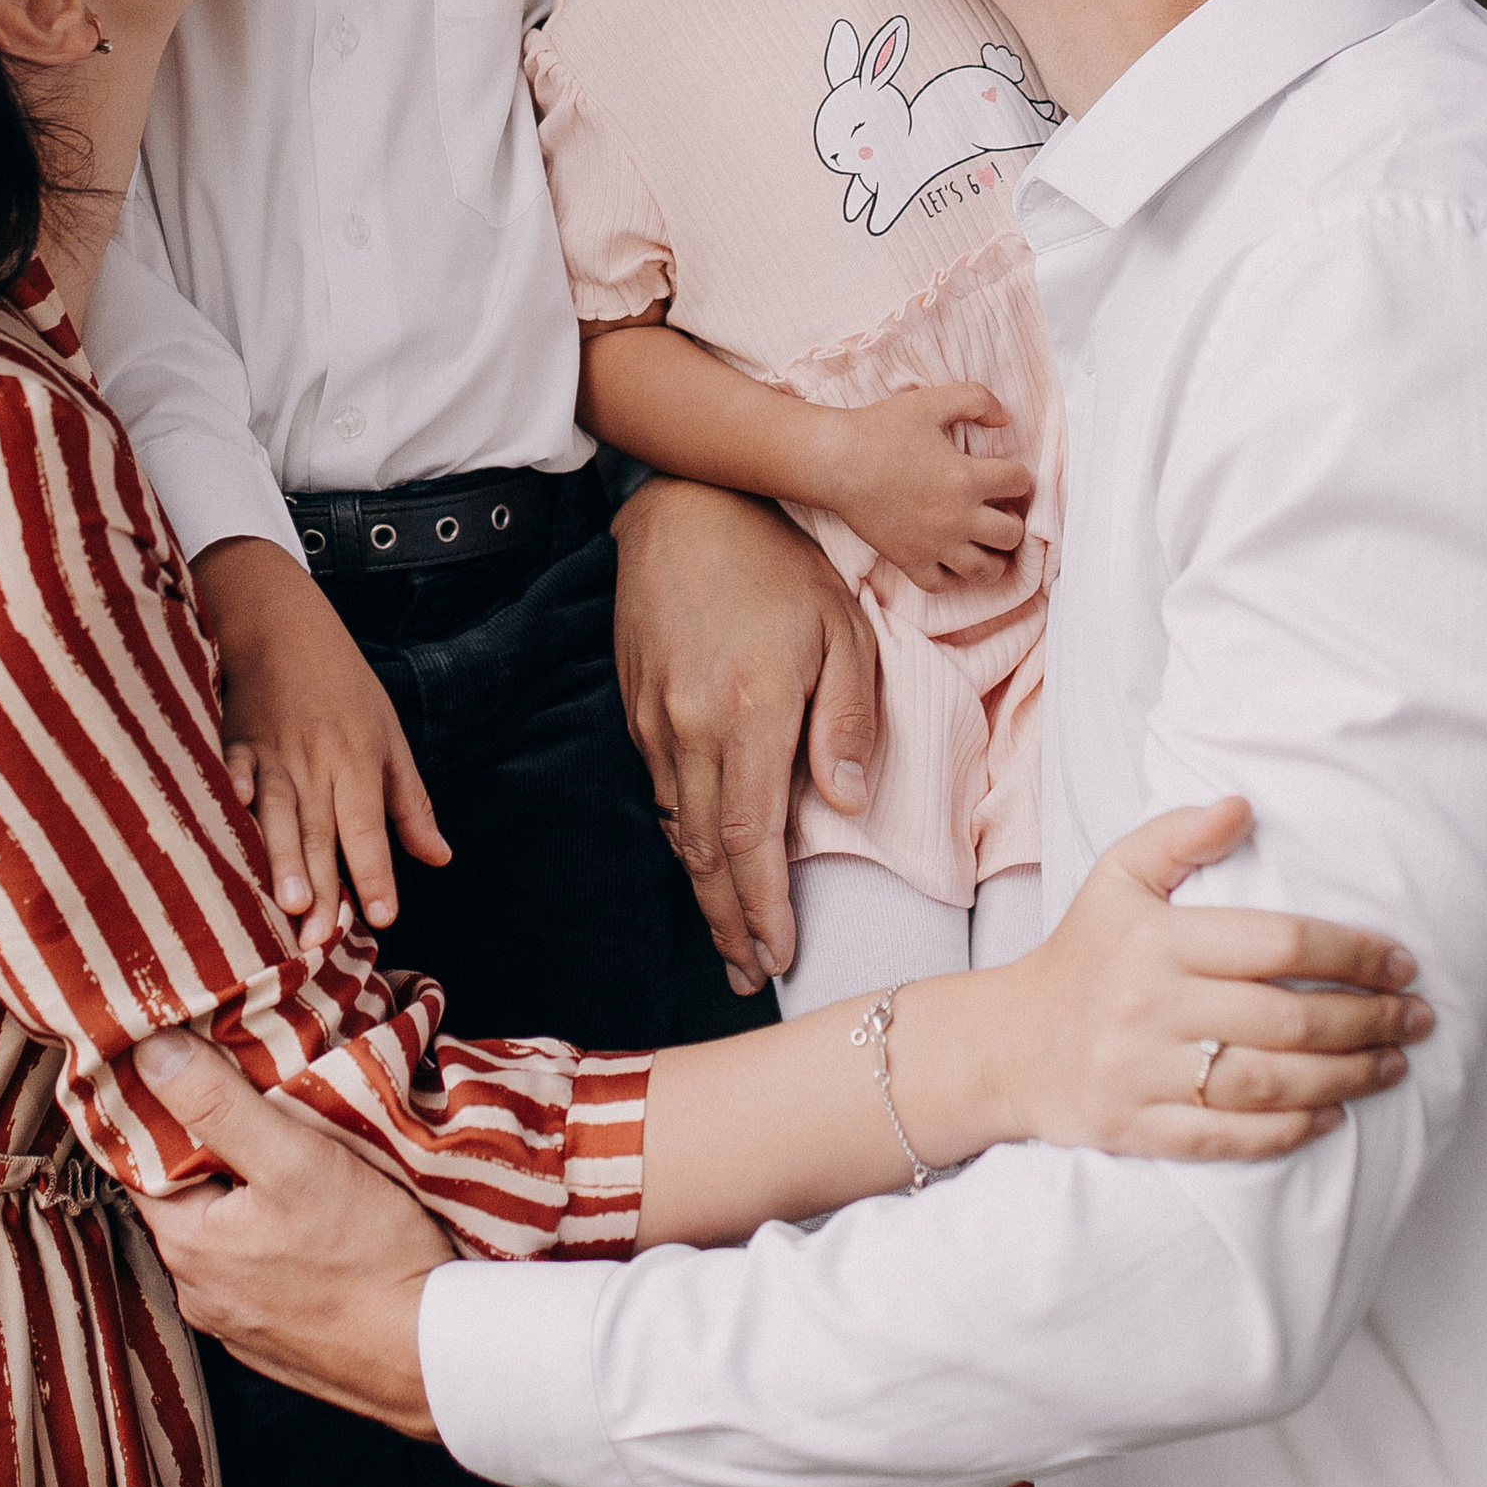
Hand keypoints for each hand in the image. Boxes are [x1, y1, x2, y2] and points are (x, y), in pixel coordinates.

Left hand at [126, 1025, 453, 1434]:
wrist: (433, 1355)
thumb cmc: (368, 1259)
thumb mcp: (294, 1159)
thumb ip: (219, 1104)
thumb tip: (150, 1055)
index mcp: (188, 1245)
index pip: (145, 1162)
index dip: (165, 1111)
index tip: (190, 1069)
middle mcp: (201, 1292)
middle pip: (189, 1198)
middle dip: (217, 1151)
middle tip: (261, 1102)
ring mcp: (240, 1323)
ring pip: (229, 1237)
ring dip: (251, 1198)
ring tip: (297, 1158)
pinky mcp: (280, 1340)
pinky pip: (262, 1273)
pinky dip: (278, 1242)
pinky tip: (320, 1224)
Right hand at [193, 536, 448, 951]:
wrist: (283, 623)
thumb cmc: (342, 685)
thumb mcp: (389, 738)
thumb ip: (410, 803)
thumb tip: (439, 858)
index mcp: (357, 763)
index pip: (369, 828)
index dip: (375, 873)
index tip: (381, 917)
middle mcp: (316, 763)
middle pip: (321, 833)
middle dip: (321, 887)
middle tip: (318, 939)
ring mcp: (271, 753)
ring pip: (278, 813)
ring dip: (281, 857)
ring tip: (285, 900)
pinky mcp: (233, 742)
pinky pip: (230, 770)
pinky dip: (228, 790)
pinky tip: (229, 814)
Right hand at [612, 478, 878, 997]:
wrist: (685, 512)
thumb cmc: (778, 566)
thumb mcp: (842, 632)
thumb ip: (848, 721)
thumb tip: (842, 805)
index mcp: (750, 716)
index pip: (751, 840)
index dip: (763, 908)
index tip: (781, 955)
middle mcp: (691, 729)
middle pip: (706, 854)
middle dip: (730, 923)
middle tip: (751, 975)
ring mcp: (655, 721)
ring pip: (678, 830)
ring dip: (705, 892)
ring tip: (732, 940)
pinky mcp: (637, 708)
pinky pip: (663, 792)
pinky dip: (685, 840)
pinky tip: (706, 862)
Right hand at [807, 383, 1031, 589]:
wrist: (836, 460)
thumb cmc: (881, 429)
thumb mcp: (932, 401)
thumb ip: (976, 399)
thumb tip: (1006, 418)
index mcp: (967, 477)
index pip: (1019, 483)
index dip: (1018, 476)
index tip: (1006, 475)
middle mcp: (957, 517)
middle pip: (1012, 534)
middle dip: (1013, 521)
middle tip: (1000, 512)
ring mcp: (933, 544)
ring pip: (985, 570)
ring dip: (993, 558)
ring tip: (985, 544)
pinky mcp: (908, 560)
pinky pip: (941, 585)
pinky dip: (952, 578)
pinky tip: (951, 561)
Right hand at [1000, 796, 1432, 1161]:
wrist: (1009, 1046)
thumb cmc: (1084, 953)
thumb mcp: (1117, 876)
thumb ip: (1178, 835)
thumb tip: (1244, 806)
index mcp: (1156, 940)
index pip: (1276, 944)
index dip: (1350, 954)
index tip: (1400, 962)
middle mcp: (1150, 1008)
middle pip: (1288, 1020)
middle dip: (1369, 1021)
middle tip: (1416, 1018)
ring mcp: (1143, 1076)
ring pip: (1270, 1085)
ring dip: (1347, 1078)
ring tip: (1392, 1063)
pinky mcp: (1138, 1130)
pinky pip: (1231, 1138)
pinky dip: (1290, 1131)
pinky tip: (1333, 1116)